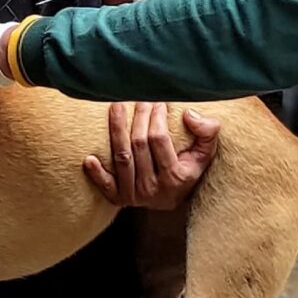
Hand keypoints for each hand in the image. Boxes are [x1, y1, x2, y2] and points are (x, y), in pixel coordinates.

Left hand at [84, 104, 220, 208]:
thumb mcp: (205, 154)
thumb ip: (207, 133)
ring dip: (116, 129)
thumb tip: (188, 114)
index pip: (159, 139)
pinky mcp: (119, 198)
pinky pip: (105, 186)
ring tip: (116, 105)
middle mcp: (152, 187)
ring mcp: (134, 194)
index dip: (157, 116)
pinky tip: (89, 158)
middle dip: (139, 115)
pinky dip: (96, 174)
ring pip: (121, 156)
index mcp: (175, 176)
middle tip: (140, 97)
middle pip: (138, 143)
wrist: (174, 200)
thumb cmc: (188, 170)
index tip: (158, 100)